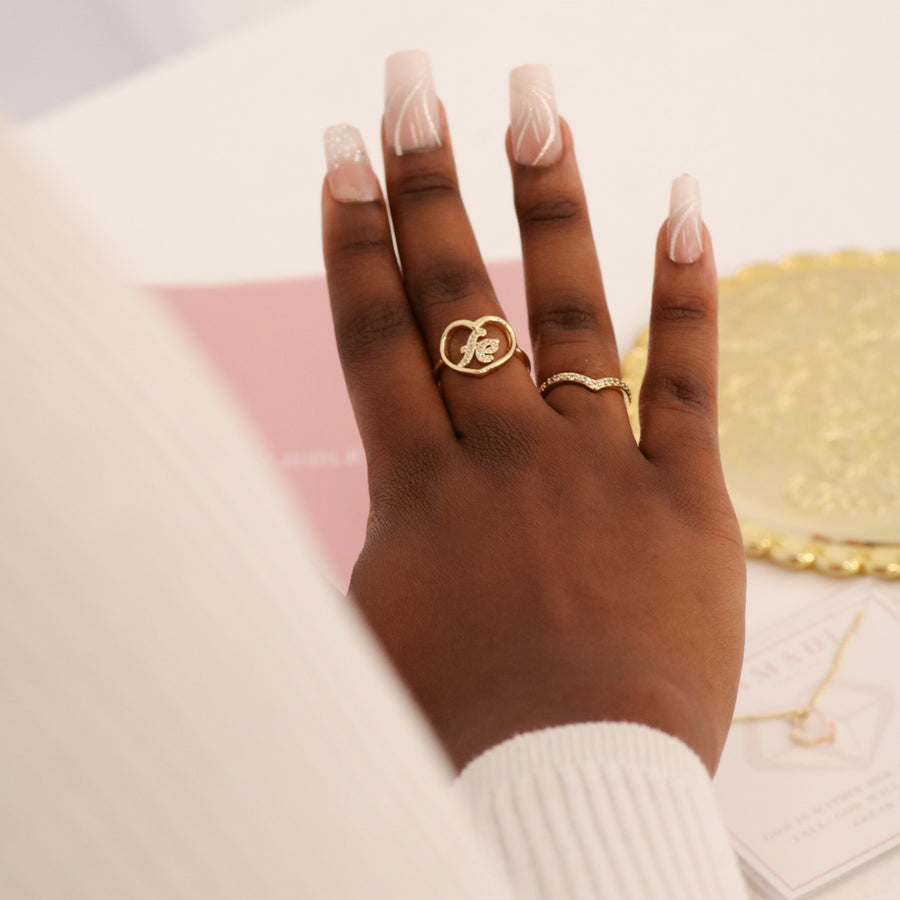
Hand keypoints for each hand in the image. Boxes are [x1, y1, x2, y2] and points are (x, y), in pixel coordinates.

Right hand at [321, 53, 745, 774]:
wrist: (568, 791)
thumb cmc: (458, 730)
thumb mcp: (372, 633)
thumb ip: (364, 551)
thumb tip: (332, 515)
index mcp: (422, 492)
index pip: (376, 337)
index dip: (354, 240)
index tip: (342, 158)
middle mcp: (505, 458)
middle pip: (456, 297)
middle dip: (428, 184)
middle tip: (411, 86)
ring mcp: (599, 468)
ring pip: (569, 310)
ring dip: (549, 201)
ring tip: (533, 102)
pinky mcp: (684, 499)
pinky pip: (690, 377)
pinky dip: (691, 292)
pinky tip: (684, 206)